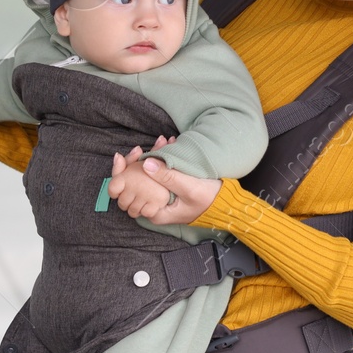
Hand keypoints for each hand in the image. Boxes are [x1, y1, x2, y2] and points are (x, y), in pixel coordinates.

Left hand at [107, 139, 221, 224]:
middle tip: (155, 142)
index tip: (138, 152)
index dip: (127, 170)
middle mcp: (153, 206)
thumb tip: (146, 163)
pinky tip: (168, 144)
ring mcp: (159, 198)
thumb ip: (168, 177)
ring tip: (165, 140)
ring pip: (147, 175)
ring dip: (154, 155)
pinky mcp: (166, 190)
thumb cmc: (209, 200)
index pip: (128, 192)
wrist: (226, 203)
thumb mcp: (189, 188)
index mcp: (154, 212)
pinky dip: (162, 158)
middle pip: (134, 182)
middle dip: (142, 159)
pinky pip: (158, 173)